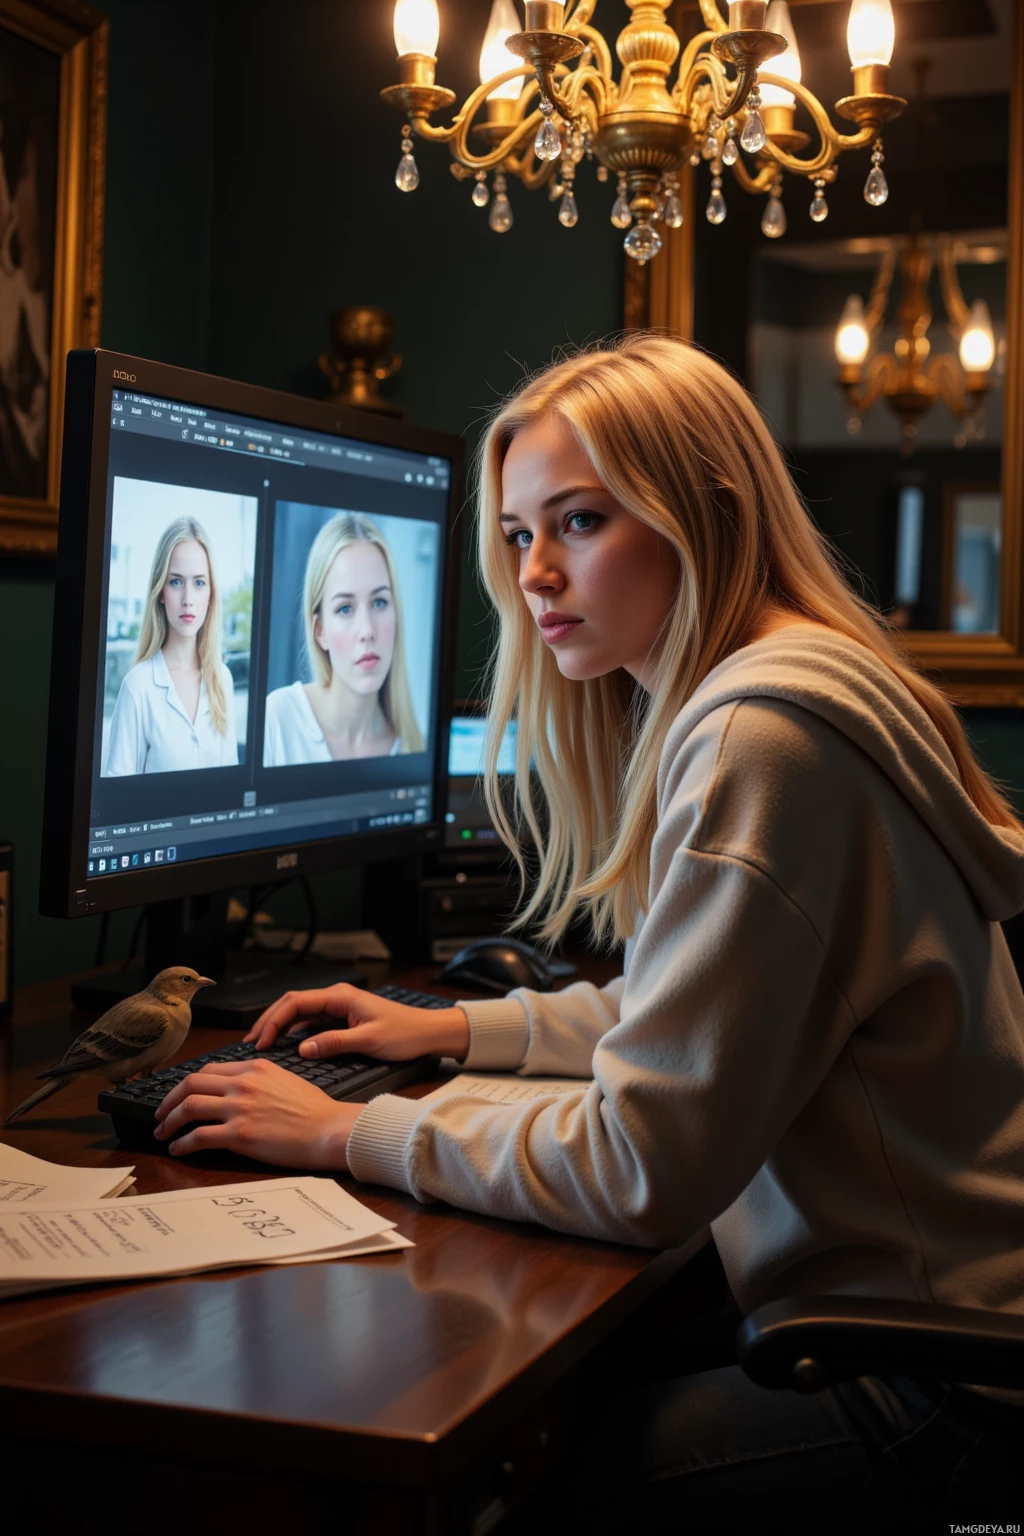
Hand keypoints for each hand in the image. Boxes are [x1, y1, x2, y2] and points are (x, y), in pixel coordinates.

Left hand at [153, 1057, 362, 1164]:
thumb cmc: (314, 1110)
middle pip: (191, 1084)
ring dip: (169, 1122)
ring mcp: (239, 1108)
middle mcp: (243, 1083)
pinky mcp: (239, 1135)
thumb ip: (258, 1080)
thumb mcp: (285, 1079)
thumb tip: (237, 1091)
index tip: (180, 1095)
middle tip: (161, 1114)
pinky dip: (182, 1143)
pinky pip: (199, 1136)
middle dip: (169, 1100)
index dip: (188, 1084)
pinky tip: (178, 1149)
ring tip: (162, 1133)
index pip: (209, 1070)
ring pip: (188, 1107)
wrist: (328, 1129)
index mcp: (254, 1067)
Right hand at [244, 983, 469, 1063]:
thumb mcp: (369, 1041)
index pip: (295, 1002)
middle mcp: (336, 997)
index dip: (273, 1021)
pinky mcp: (343, 1018)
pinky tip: (285, 1045)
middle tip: (251, 1042)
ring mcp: (339, 1006)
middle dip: (269, 1021)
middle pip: (292, 1004)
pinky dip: (295, 1031)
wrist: (428, 1032)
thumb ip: (334, 1043)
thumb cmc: (405, 1033)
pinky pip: (311, 1021)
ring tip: (261, 1044)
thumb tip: (302, 1049)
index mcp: (340, 996)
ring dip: (279, 1026)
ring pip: (300, 1013)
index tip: (260, 1041)